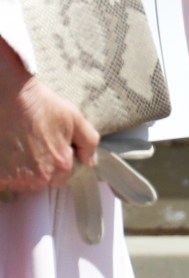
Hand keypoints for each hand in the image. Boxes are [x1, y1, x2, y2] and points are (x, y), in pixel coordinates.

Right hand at [0, 40, 97, 191]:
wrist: (8, 95)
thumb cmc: (41, 105)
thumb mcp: (75, 119)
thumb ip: (88, 143)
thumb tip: (91, 162)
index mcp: (61, 166)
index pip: (61, 179)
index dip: (55, 163)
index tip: (46, 147)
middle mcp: (38, 176)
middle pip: (40, 182)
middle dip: (37, 169)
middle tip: (30, 146)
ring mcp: (14, 177)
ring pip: (20, 183)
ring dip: (18, 172)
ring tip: (15, 148)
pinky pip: (3, 182)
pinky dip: (4, 171)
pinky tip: (4, 154)